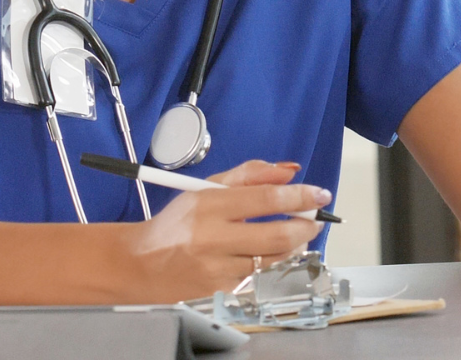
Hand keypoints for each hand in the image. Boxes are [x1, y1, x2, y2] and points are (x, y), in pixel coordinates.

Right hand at [129, 159, 328, 300]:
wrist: (141, 265)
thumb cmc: (177, 223)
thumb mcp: (207, 187)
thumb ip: (250, 174)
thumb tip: (288, 171)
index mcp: (210, 205)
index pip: (266, 199)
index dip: (299, 196)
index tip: (319, 194)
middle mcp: (213, 238)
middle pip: (276, 234)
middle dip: (305, 225)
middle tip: (316, 218)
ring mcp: (217, 268)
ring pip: (271, 258)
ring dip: (293, 244)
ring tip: (296, 232)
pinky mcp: (219, 290)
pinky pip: (256, 275)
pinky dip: (268, 261)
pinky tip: (264, 251)